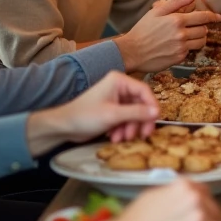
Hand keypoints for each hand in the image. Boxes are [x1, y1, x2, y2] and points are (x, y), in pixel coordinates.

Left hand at [26, 71, 160, 156]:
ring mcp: (115, 99)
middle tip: (142, 135)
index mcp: (119, 81)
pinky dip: (122, 129)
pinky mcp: (112, 110)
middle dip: (139, 121)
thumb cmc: (85, 116)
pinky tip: (114, 137)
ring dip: (129, 128)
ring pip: (133, 114)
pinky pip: (125, 119)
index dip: (152, 106)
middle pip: (140, 104)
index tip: (155, 120)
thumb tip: (157, 112)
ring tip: (121, 139)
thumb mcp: (113, 115)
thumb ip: (137, 113)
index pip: (144, 91)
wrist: (63, 127)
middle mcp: (119, 87)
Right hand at [89, 179, 220, 220]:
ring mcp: (197, 219)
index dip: (201, 201)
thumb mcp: (154, 194)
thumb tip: (185, 196)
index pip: (205, 191)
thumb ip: (174, 193)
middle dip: (204, 217)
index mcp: (184, 186)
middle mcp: (194, 199)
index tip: (195, 209)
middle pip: (211, 209)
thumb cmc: (134, 219)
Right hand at [118, 0, 220, 72]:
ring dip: (199, 38)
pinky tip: (177, 45)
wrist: (131, 52)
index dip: (213, 16)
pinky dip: (188, 47)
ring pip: (201, 42)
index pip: (203, 17)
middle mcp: (181, 34)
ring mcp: (181, 47)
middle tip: (194, 27)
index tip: (218, 17)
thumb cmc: (143, 30)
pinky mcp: (179, 58)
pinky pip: (191, 52)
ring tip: (189, 36)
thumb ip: (177, 2)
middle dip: (202, 27)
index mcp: (177, 20)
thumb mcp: (157, 11)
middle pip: (204, 30)